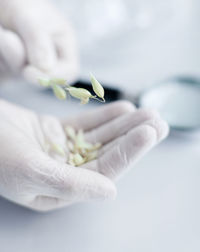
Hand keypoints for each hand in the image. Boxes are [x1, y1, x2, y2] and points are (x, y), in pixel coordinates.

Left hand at [0, 0, 78, 82]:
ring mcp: (29, 64)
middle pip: (40, 77)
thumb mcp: (31, 16)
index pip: (69, 71)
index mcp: (63, 45)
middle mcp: (48, 58)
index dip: (52, 76)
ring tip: (1, 30)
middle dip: (19, 60)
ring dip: (5, 55)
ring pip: (18, 74)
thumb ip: (39, 42)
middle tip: (4, 36)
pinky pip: (4, 73)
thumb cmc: (19, 0)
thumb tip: (46, 69)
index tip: (28, 71)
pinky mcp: (11, 67)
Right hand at [0, 100, 167, 210]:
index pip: (102, 170)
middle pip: (106, 152)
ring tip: (147, 112)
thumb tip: (110, 193)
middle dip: (132, 136)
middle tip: (158, 121)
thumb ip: (69, 184)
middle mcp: (64, 171)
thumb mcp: (30, 170)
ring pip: (99, 137)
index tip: (149, 133)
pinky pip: (85, 124)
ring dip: (123, 125)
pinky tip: (123, 109)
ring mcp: (61, 150)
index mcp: (59, 189)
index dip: (128, 152)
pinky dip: (104, 116)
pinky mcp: (55, 131)